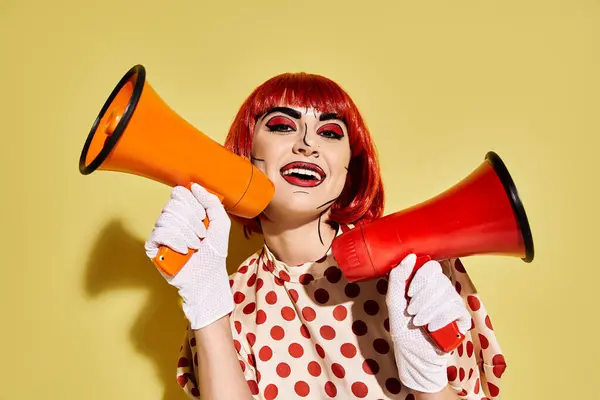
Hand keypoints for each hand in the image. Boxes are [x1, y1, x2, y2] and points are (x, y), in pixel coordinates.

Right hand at [145, 183, 232, 329]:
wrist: (208, 277)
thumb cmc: (214, 252)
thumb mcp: (221, 223)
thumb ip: (212, 202)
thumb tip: (194, 187)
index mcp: (185, 212)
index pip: (179, 193)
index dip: (193, 204)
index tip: (204, 217)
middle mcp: (171, 220)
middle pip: (173, 205)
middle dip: (193, 221)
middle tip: (201, 235)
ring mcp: (161, 233)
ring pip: (167, 218)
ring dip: (187, 234)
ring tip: (195, 246)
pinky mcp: (153, 247)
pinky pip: (159, 233)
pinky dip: (175, 241)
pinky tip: (184, 251)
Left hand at [386, 254, 470, 392]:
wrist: (414, 356)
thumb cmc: (403, 330)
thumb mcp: (394, 303)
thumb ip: (397, 279)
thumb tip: (409, 257)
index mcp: (425, 283)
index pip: (431, 267)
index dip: (421, 278)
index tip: (409, 293)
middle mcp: (441, 290)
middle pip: (439, 281)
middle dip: (422, 298)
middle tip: (412, 313)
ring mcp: (452, 304)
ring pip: (447, 295)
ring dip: (429, 310)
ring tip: (419, 322)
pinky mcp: (461, 318)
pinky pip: (456, 310)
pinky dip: (441, 319)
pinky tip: (432, 327)